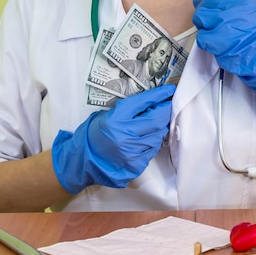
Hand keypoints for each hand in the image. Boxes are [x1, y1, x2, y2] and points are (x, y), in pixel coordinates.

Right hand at [52, 84, 174, 192]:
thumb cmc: (96, 135)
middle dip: (165, 111)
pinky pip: (152, 150)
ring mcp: (132, 151)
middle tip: (168, 106)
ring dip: (160, 128)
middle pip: (157, 119)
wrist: (86, 160)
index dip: (160, 95)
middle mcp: (125, 134)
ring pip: (158, 135)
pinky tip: (147, 139)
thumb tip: (153, 103)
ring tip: (156, 123)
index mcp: (116, 118)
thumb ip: (130, 110)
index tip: (169, 91)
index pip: (144, 102)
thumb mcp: (109, 116)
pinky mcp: (136, 163)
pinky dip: (153, 142)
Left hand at [193, 0, 255, 117]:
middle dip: (203, 19)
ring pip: (201, 24)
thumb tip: (209, 4)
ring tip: (217, 38)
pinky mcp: (218, 42)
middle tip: (211, 27)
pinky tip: (219, 47)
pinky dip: (207, 44)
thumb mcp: (252, 12)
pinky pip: (203, 40)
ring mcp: (224, 25)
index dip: (208, 6)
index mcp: (240, 0)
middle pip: (203, 9)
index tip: (211, 13)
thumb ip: (233, 6)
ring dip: (205, 32)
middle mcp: (231, 9)